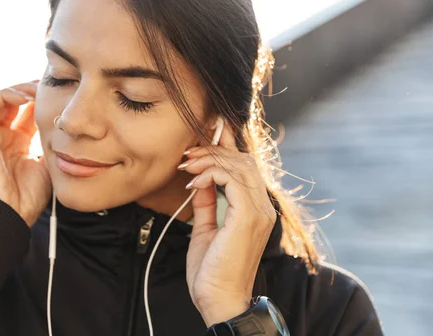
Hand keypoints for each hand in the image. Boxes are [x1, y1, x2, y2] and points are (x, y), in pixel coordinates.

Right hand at [0, 81, 51, 226]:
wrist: (11, 214)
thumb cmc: (30, 197)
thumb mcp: (50, 164)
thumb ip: (54, 145)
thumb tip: (70, 129)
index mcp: (21, 143)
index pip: (30, 112)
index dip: (44, 100)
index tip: (63, 93)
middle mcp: (5, 136)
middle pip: (17, 102)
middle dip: (34, 90)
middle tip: (51, 85)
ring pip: (2, 98)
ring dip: (20, 88)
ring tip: (38, 88)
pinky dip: (6, 94)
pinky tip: (25, 96)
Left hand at [181, 123, 276, 325]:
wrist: (219, 300)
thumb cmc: (212, 271)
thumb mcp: (205, 229)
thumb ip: (206, 204)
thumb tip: (199, 180)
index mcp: (256, 210)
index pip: (246, 168)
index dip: (223, 151)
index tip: (195, 149)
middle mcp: (263, 207)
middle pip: (244, 161)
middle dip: (212, 152)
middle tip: (186, 155)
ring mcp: (259, 211)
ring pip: (238, 165)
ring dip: (208, 160)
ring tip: (186, 166)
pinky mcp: (247, 216)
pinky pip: (230, 179)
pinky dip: (209, 174)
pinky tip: (192, 182)